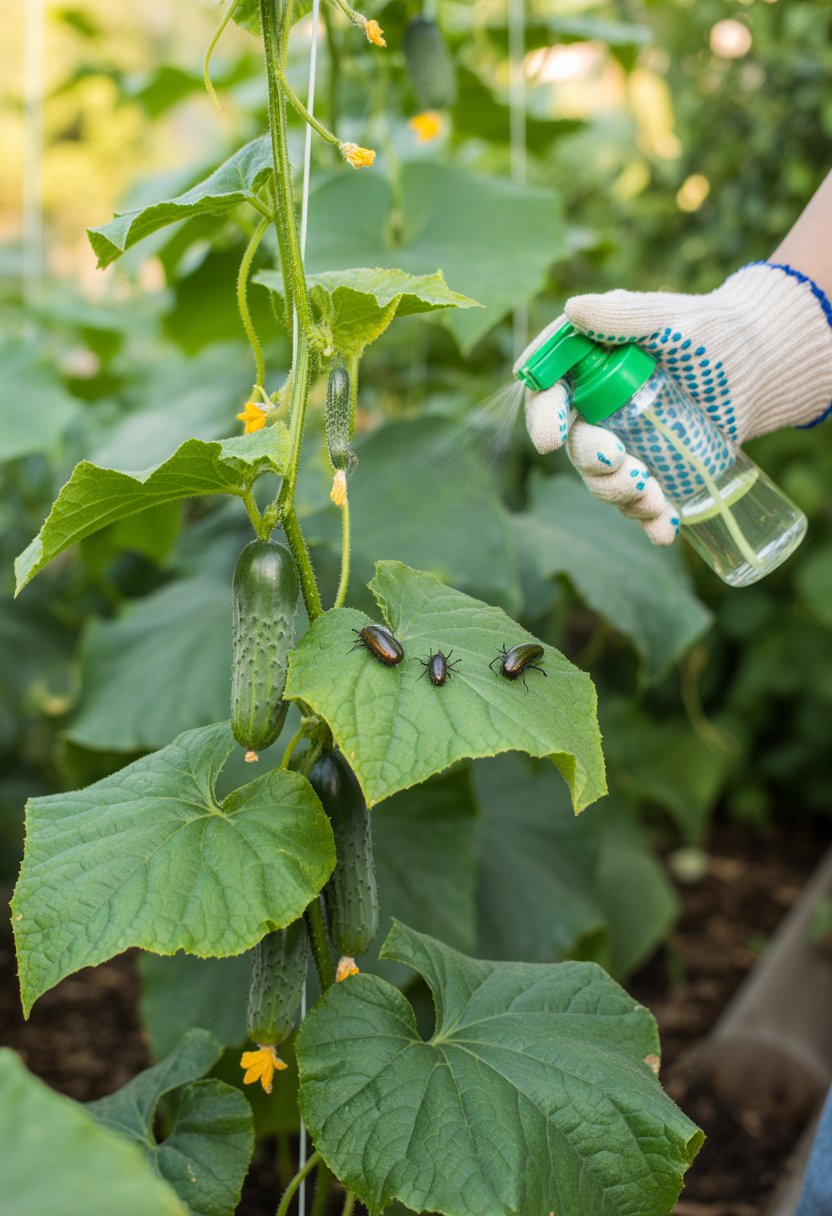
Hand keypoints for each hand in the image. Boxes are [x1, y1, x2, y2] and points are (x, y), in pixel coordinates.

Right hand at [522, 262, 831, 544]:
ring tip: (655, 499)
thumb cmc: (713, 331)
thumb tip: (573, 310)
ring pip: (603, 479)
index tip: (551, 439)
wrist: (759, 367)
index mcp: (588, 362)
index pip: (547, 389)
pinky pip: (639, 502)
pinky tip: (665, 532)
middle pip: (574, 443)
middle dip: (593, 462)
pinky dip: (649, 521)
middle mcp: (596, 406)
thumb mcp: (671, 319)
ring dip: (620, 495)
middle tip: (622, 464)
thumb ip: (625, 316)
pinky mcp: (652, 468)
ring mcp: (623, 441)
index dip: (542, 415)